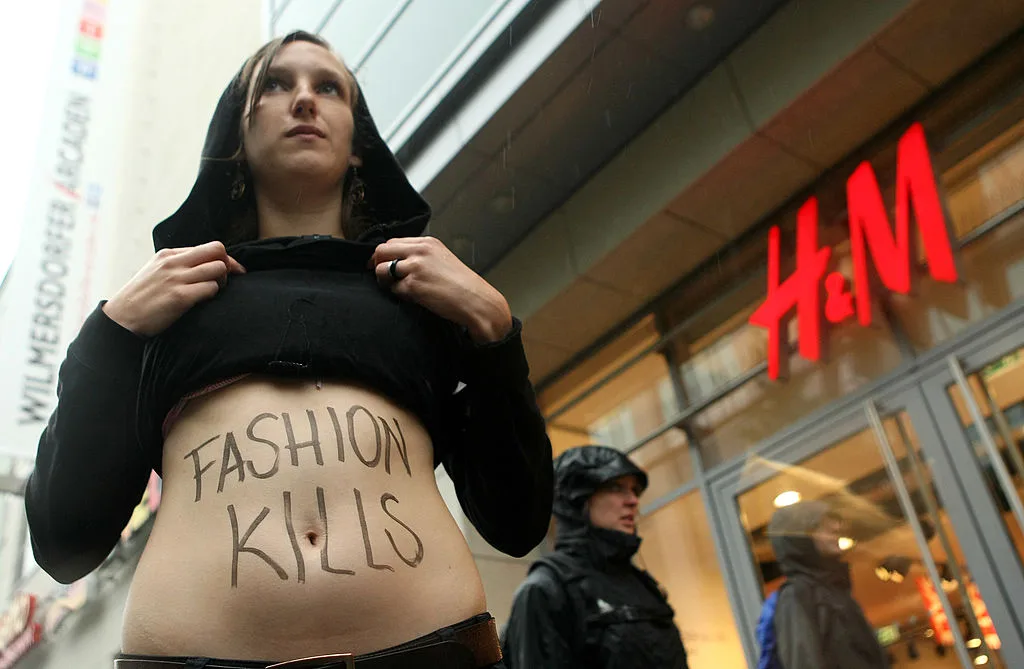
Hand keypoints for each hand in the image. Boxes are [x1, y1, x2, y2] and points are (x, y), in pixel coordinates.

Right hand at [103, 241, 245, 336]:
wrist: (121, 320)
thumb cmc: (141, 299)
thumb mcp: (155, 272)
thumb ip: (177, 265)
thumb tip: (204, 265)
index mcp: (168, 255)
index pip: (208, 247)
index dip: (224, 259)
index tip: (230, 272)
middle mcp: (173, 262)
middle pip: (217, 251)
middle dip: (229, 265)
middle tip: (226, 281)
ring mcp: (176, 278)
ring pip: (218, 269)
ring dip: (223, 282)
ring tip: (213, 293)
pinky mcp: (179, 297)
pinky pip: (211, 288)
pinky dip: (213, 295)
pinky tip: (203, 302)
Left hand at [370, 237, 512, 342]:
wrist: (476, 301)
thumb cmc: (463, 285)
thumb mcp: (442, 259)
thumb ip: (421, 255)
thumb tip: (397, 261)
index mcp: (427, 243)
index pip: (392, 241)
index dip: (384, 255)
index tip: (382, 264)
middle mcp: (419, 251)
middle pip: (382, 251)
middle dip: (378, 265)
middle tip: (385, 278)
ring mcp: (415, 267)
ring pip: (381, 270)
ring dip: (386, 282)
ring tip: (402, 289)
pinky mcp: (413, 285)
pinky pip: (393, 289)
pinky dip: (400, 295)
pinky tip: (415, 298)